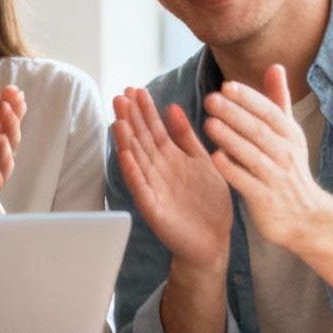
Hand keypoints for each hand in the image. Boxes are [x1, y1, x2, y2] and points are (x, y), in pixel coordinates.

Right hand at [111, 87, 230, 272]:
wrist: (213, 242)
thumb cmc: (209, 205)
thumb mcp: (203, 163)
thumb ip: (187, 138)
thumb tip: (173, 107)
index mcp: (171, 158)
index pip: (154, 129)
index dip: (145, 110)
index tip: (135, 89)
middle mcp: (158, 170)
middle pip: (141, 139)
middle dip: (131, 118)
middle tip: (120, 96)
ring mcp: (154, 188)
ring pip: (137, 160)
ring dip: (126, 141)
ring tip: (119, 120)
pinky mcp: (153, 208)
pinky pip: (141, 188)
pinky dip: (132, 172)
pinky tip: (125, 156)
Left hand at [202, 65, 332, 255]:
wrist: (305, 216)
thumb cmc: (289, 168)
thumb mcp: (288, 134)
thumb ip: (278, 101)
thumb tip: (275, 66)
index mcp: (289, 135)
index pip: (269, 112)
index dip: (249, 99)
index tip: (226, 85)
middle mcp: (285, 154)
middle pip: (259, 130)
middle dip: (235, 114)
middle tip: (210, 99)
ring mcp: (276, 177)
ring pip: (252, 155)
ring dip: (231, 139)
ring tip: (209, 124)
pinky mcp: (265, 199)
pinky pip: (248, 183)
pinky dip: (233, 170)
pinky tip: (215, 158)